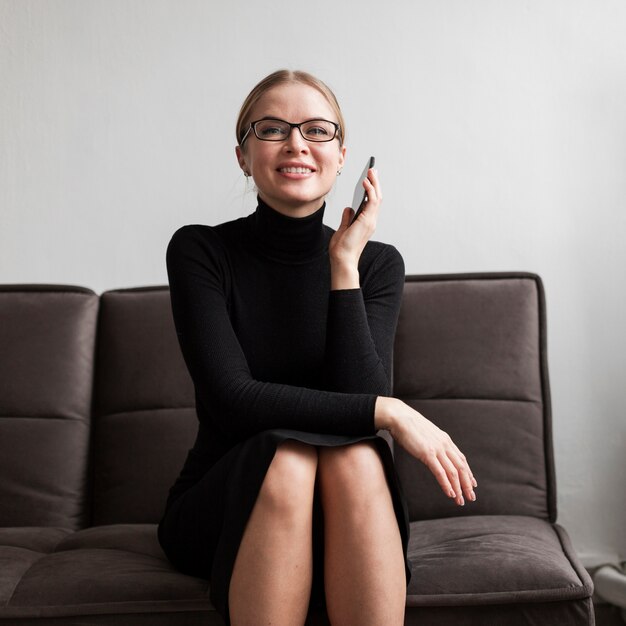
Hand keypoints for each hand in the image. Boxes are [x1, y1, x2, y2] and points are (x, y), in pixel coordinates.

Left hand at [329, 168, 381, 289]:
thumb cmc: (342, 249)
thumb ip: (347, 219)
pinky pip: (372, 201)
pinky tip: (365, 182)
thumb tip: (349, 209)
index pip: (372, 203)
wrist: (342, 259)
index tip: (370, 179)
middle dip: (375, 183)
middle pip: (377, 197)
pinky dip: (370, 190)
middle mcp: (371, 221)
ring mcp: (371, 220)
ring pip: (377, 197)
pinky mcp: (367, 220)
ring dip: (375, 183)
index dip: (372, 190)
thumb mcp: (343, 229)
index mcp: (366, 223)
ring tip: (370, 172)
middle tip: (372, 170)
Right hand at [375, 397, 476, 505]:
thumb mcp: (427, 434)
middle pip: (461, 467)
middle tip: (471, 497)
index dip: (468, 473)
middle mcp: (444, 444)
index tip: (472, 483)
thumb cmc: (409, 426)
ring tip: (460, 500)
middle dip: (467, 484)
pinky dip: (446, 484)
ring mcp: (437, 449)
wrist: (400, 417)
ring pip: (453, 472)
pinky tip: (449, 493)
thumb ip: (434, 443)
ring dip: (458, 488)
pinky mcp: (427, 453)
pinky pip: (440, 472)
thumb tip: (434, 453)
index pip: (461, 459)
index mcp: (445, 440)